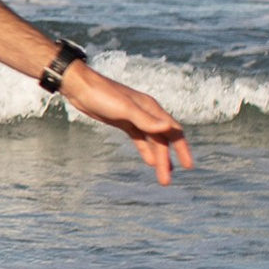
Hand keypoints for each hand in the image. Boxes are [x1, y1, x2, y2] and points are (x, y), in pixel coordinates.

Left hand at [62, 67, 192, 184]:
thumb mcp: (124, 109)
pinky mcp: (123, 122)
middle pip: (162, 140)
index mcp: (151, 109)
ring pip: (152, 141)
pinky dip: (145, 150)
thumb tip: (168, 128)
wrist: (80, 87)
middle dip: (166, 160)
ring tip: (162, 177)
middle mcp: (147, 113)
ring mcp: (135, 118)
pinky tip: (150, 161)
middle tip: (166, 181)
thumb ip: (146, 120)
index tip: (188, 166)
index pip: (173, 131)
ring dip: (158, 158)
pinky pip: (139, 138)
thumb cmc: (102, 95)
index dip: (182, 148)